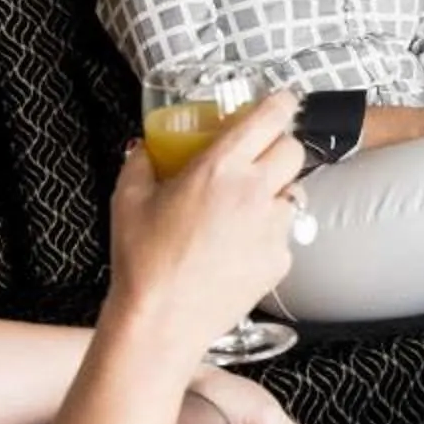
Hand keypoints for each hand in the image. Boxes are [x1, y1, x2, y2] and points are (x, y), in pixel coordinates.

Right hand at [108, 91, 309, 354]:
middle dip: (279, 148)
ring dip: (276, 192)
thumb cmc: (142, 262)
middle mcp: (254, 192)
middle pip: (294, 149)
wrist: (161, 320)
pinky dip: (269, 233)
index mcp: (220, 167)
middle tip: (257, 159)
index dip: (281, 104)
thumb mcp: (129, 200)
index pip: (271, 117)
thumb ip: (141, 162)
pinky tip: (239, 245)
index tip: (281, 102)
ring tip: (244, 209)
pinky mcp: (280, 260)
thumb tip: (145, 148)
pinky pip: (285, 234)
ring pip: (294, 193)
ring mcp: (273, 228)